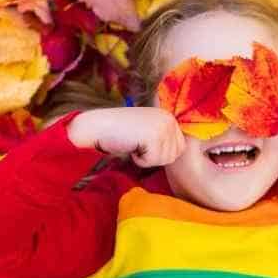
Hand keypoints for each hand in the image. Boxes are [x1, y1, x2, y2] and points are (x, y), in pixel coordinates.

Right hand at [67, 107, 185, 167]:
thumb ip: (162, 138)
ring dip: (147, 158)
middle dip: (155, 156)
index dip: (160, 153)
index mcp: (168, 116)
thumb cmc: (119, 132)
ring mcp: (162, 126)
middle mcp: (169, 119)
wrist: (97, 126)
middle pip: (174, 155)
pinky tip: (130, 145)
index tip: (144, 143)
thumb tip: (175, 155)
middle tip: (138, 143)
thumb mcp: (146, 130)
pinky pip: (152, 161)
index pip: (180, 148)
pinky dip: (139, 160)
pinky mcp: (154, 136)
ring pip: (164, 159)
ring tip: (134, 143)